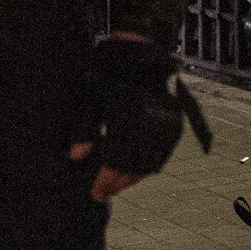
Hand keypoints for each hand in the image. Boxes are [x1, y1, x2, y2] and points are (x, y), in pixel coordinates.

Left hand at [69, 33, 209, 202]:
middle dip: (117, 184)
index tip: (95, 192)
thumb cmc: (110, 76)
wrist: (142, 55)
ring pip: (150, 164)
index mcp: (127, 118)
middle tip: (103, 194)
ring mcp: (165, 126)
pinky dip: (149, 168)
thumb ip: (84, 129)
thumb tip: (75, 157)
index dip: (105, 181)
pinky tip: (136, 173)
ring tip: (117, 186)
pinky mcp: (175, 126)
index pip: (116, 161)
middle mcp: (149, 125)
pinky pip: (162, 156)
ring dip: (133, 178)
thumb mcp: (92, 99)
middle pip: (134, 167)